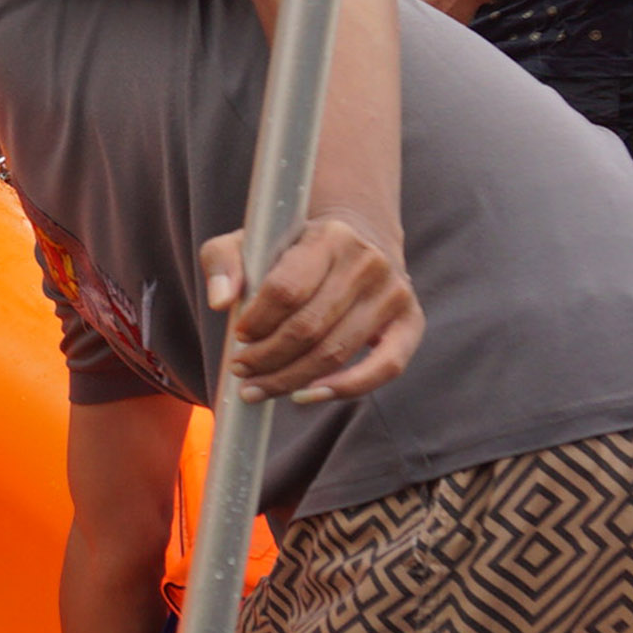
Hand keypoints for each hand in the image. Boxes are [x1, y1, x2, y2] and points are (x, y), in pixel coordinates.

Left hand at [202, 212, 421, 403]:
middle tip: (241, 370)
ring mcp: (394, 294)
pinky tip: (305, 395)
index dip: (257, 321)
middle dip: (267, 357)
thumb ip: (224, 261)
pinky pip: (384, 368)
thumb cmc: (295, 248)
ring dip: (290, 378)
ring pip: (336, 353)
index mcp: (329, 237)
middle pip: (309, 328)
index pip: (287, 289)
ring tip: (258, 387)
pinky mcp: (411, 322)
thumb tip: (221, 302)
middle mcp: (368, 263)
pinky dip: (344, 389)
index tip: (239, 335)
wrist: (358, 239)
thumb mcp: (252, 240)